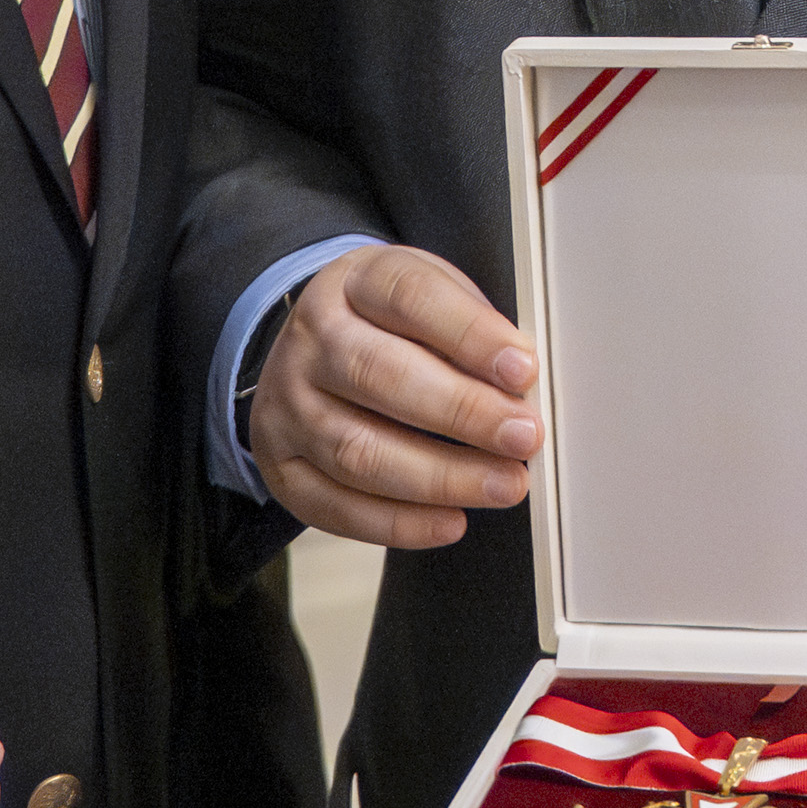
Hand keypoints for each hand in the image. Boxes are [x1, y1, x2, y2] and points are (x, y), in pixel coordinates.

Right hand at [249, 245, 540, 550]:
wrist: (313, 351)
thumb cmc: (388, 325)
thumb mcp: (430, 295)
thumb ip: (473, 329)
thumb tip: (522, 384)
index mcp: (354, 283)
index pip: (409, 298)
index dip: (469, 334)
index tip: (522, 369)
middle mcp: (311, 343)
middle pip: (380, 375)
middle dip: (463, 412)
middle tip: (523, 436)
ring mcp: (287, 407)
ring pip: (358, 451)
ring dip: (441, 477)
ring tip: (504, 484)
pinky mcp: (283, 466)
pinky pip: (336, 506)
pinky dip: (399, 523)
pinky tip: (451, 520)